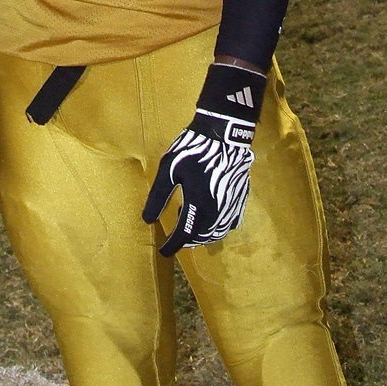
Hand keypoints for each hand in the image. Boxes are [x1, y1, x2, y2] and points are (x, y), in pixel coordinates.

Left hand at [143, 62, 265, 255]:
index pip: (184, 236)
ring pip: (217, 232)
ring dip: (202, 234)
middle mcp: (218, 211)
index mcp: (199, 206)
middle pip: (202, 237)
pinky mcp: (240, 198)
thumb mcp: (169, 171)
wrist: (224, 133)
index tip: (164, 252)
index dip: (173, 246)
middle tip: (175, 237)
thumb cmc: (192, 150)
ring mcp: (231, 205)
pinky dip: (217, 227)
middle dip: (188, 240)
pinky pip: (229, 222)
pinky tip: (208, 216)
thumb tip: (147, 219)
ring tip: (188, 223)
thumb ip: (158, 197)